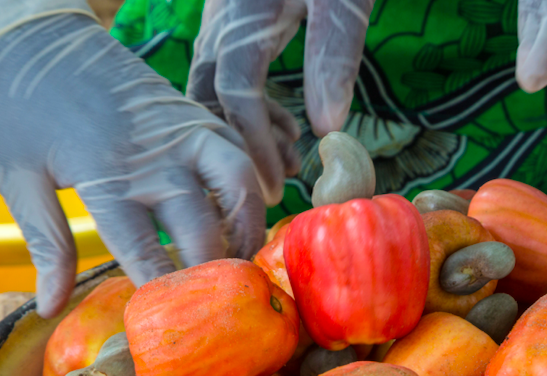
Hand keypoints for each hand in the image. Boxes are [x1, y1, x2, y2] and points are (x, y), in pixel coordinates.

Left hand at [0, 11, 265, 317]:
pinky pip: (238, 155)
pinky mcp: (193, 114)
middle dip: (211, 271)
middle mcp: (154, 154)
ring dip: (246, 227)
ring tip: (240, 260)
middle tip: (216, 305)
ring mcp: (181, 130)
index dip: (162, 290)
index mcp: (105, 176)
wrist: (31, 36)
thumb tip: (52, 307)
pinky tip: (242, 215)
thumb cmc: (16, 110)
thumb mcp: (17, 180)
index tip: (171, 323)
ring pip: (238, 185)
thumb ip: (46, 244)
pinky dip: (248, 187)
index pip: (146, 249)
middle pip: (202, 225)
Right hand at [187, 0, 374, 204]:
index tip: (275, 185)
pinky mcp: (235, 17)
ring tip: (288, 162)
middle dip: (239, 146)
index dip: (253, 145)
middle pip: (212, 97)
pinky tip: (288, 125)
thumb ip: (334, 56)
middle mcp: (223, 20)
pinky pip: (228, 71)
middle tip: (273, 187)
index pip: (236, 95)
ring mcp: (224, 17)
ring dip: (245, 129)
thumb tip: (327, 129)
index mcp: (244, 17)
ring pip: (215, 87)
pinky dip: (249, 106)